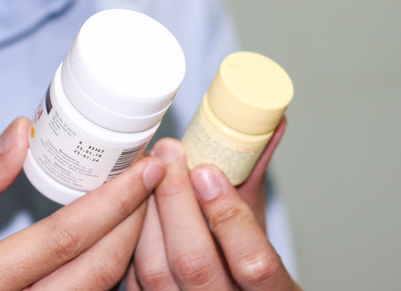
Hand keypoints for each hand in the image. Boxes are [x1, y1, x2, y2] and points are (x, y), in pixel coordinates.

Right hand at [0, 117, 166, 289]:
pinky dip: (110, 271)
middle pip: (99, 271)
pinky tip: (117, 237)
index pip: (66, 237)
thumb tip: (22, 131)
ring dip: (130, 245)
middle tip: (154, 177)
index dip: (115, 198)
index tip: (145, 166)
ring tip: (141, 201)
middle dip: (136, 219)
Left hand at [128, 118, 301, 289]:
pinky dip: (131, 236)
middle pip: (194, 262)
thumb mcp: (260, 231)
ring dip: (147, 213)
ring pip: (155, 270)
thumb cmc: (246, 271)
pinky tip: (134, 204)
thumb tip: (269, 124)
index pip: (253, 262)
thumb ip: (256, 182)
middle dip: (175, 201)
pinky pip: (133, 277)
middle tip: (169, 155)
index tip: (208, 172)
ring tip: (147, 172)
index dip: (228, 217)